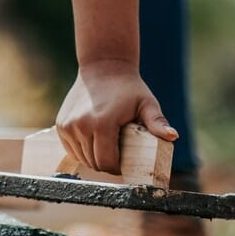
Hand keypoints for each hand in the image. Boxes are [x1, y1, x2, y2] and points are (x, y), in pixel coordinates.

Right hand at [55, 61, 176, 174]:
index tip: (124, 164)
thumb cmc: (129, 88)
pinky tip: (93, 142)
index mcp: (102, 124)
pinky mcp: (61, 126)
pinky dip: (82, 151)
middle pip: (93, 162)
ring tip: (106, 148)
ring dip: (93, 158)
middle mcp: (81, 126)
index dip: (117, 168)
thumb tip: (173, 136)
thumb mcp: (146, 104)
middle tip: (117, 157)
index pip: (106, 162)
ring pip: (81, 158)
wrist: (103, 67)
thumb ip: (157, 122)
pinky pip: (72, 149)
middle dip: (106, 165)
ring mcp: (68, 126)